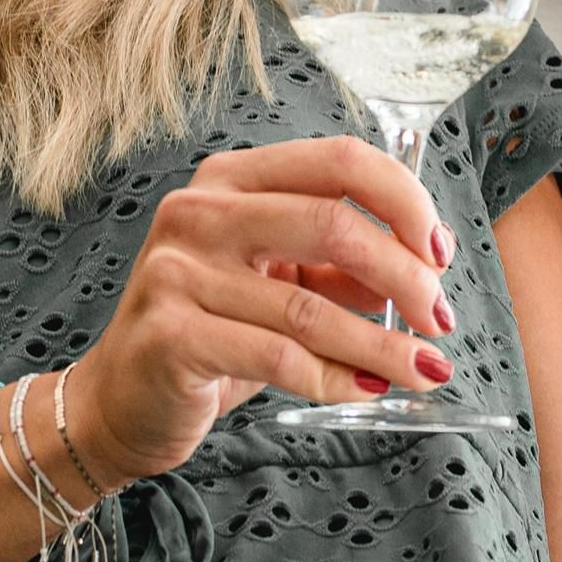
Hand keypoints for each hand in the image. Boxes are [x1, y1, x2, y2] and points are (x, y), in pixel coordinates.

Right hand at [65, 138, 458, 486]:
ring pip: (310, 307)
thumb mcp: (279, 285)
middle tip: (439, 318)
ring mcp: (177, 271)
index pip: (340, 161)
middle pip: (332, 223)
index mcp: (233, 179)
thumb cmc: (211, 332)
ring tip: (424, 368)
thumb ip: (340, 270)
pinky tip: (365, 390)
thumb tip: (422, 272)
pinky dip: (335, 378)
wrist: (122, 399)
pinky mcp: (170, 335)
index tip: (439, 252)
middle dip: (405, 275)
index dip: (404, 202)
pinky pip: (278, 357)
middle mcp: (200, 212)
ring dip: (382, 344)